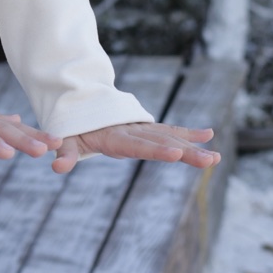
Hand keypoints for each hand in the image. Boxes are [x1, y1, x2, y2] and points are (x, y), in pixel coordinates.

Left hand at [51, 122, 219, 174]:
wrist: (82, 105)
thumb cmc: (73, 128)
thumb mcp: (65, 140)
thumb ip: (64, 154)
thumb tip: (56, 168)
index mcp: (114, 136)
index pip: (137, 145)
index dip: (156, 150)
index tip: (176, 154)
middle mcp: (133, 130)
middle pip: (162, 142)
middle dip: (186, 152)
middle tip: (209, 161)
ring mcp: (142, 128)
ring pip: (171, 138)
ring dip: (194, 147)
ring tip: (216, 158)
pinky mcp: (147, 129)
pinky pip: (170, 131)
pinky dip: (188, 133)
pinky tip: (209, 136)